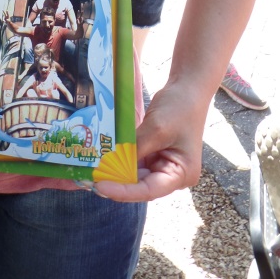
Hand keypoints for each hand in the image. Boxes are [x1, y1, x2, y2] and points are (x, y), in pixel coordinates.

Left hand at [89, 83, 205, 201]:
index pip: (150, 190)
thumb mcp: (156, 129)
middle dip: (118, 182)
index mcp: (181, 174)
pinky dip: (120, 159)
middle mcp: (173, 174)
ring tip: (94, 171)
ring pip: (136, 174)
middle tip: (92, 179)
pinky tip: (104, 157)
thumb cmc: (179, 108)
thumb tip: (110, 162)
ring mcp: (162, 163)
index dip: (125, 191)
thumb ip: (136, 147)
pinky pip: (135, 161)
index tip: (102, 186)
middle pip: (142, 185)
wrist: (187, 87)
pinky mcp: (153, 152)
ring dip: (117, 172)